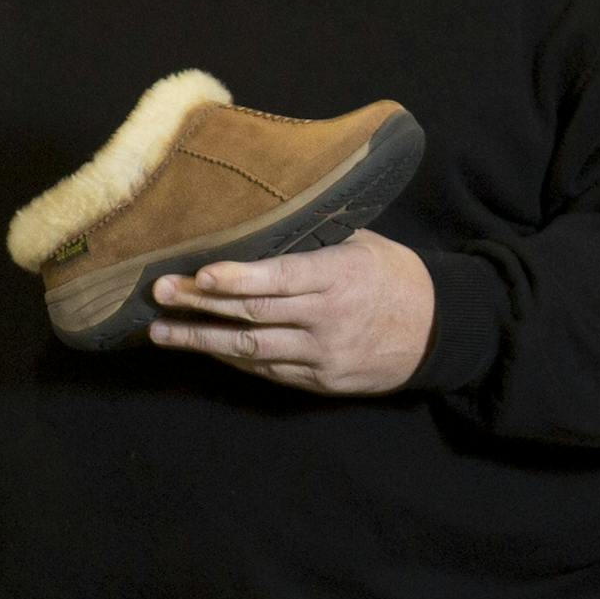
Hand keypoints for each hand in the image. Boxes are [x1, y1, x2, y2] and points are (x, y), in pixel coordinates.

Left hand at [148, 229, 435, 393]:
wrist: (441, 331)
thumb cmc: (390, 273)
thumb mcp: (360, 242)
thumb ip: (311, 237)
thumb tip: (252, 216)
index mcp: (339, 276)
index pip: (281, 278)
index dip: (238, 278)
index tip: (199, 274)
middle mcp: (329, 319)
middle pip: (255, 314)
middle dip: (201, 304)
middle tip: (158, 293)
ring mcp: (324, 356)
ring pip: (253, 350)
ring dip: (201, 340)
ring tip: (160, 331)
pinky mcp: (322, 382)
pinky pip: (268, 371)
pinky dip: (232, 358)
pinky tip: (201, 346)